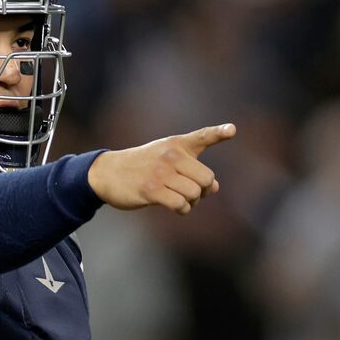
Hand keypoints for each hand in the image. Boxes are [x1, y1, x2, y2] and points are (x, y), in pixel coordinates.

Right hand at [88, 123, 235, 213]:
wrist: (107, 172)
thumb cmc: (141, 166)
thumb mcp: (164, 158)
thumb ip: (192, 169)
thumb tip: (216, 187)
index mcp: (175, 144)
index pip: (202, 136)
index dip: (219, 133)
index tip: (232, 130)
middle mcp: (170, 156)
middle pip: (207, 178)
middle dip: (203, 190)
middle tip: (190, 192)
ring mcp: (160, 173)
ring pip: (195, 193)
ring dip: (191, 202)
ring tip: (179, 199)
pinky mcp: (151, 190)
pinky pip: (181, 204)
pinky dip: (182, 209)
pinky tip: (174, 206)